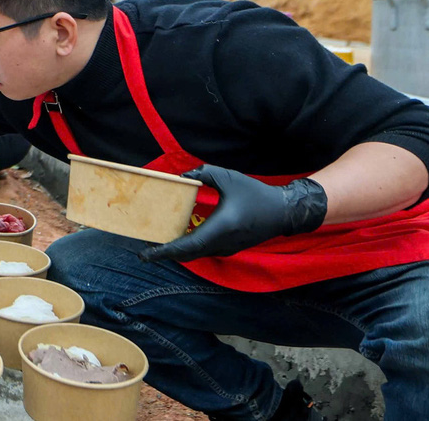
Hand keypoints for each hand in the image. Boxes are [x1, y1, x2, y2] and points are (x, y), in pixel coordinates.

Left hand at [139, 165, 326, 261]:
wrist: (283, 212)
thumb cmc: (255, 194)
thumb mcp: (229, 178)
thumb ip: (204, 173)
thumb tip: (183, 176)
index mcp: (219, 228)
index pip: (186, 246)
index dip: (164, 251)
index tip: (145, 254)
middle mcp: (221, 243)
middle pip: (187, 254)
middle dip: (165, 253)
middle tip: (146, 249)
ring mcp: (226, 249)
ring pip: (195, 254)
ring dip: (177, 251)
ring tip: (159, 243)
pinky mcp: (230, 248)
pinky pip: (204, 251)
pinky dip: (189, 248)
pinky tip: (181, 238)